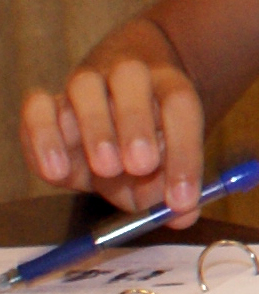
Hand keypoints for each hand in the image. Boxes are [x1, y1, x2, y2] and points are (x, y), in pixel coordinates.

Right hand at [19, 35, 205, 219]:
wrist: (108, 122)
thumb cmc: (142, 149)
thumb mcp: (162, 172)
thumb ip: (172, 190)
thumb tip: (183, 216)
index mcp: (167, 88)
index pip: (181, 107)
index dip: (186, 153)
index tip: (183, 199)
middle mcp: (127, 77)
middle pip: (132, 78)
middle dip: (137, 123)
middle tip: (142, 166)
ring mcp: (84, 85)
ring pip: (85, 86)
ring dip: (95, 127)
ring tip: (106, 169)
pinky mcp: (45, 104)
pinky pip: (38, 108)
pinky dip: (44, 136)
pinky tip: (57, 171)